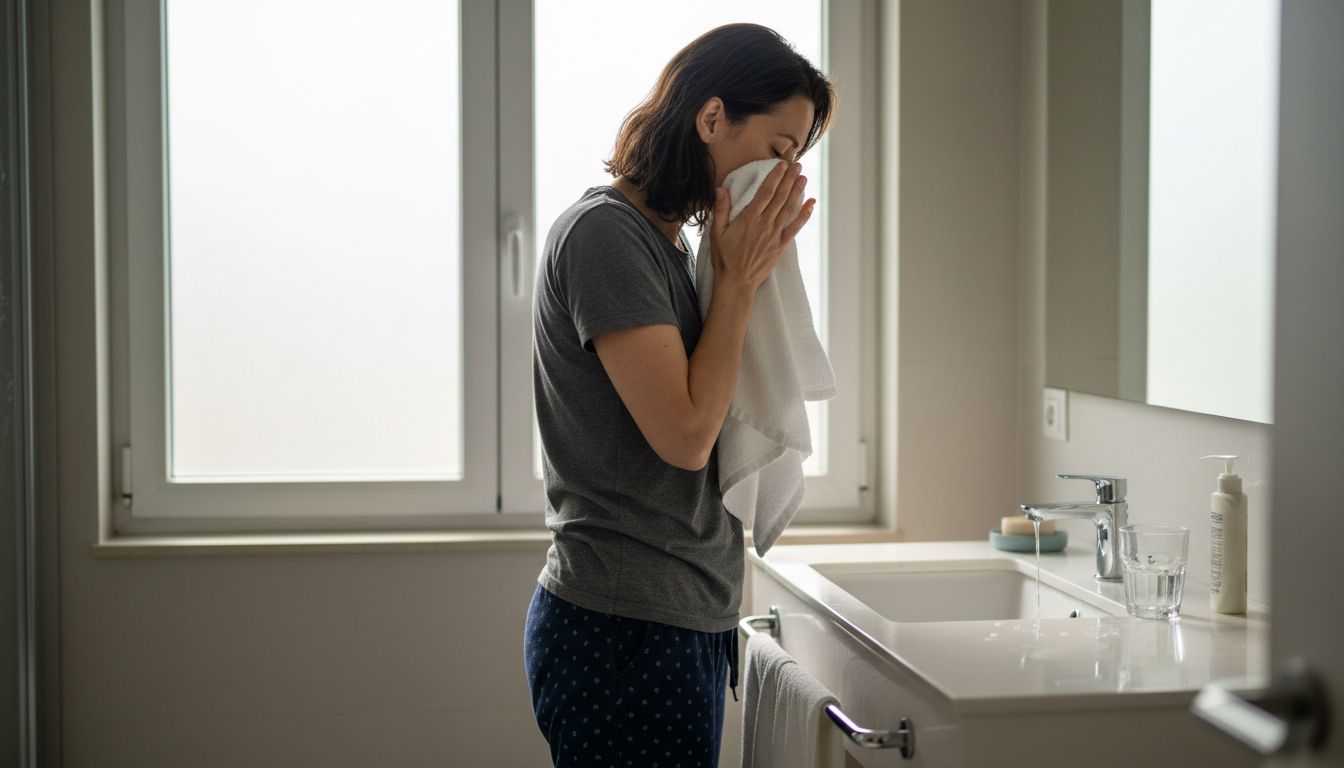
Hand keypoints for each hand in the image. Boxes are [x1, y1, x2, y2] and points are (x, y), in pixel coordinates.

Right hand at [709, 160, 815, 293]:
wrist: (737, 282)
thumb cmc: (725, 258)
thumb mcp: (717, 232)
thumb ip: (721, 209)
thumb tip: (720, 189)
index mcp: (749, 218)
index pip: (765, 192)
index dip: (775, 176)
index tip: (782, 164)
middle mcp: (764, 224)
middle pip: (780, 196)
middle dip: (789, 179)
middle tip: (798, 165)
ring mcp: (774, 235)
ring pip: (789, 208)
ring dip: (797, 192)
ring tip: (803, 177)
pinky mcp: (781, 246)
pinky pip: (795, 227)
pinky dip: (805, 215)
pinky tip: (811, 203)